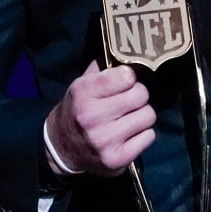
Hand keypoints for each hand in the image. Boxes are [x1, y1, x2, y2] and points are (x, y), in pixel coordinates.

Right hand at [44, 60, 155, 176]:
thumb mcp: (82, 84)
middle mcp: (92, 117)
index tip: (123, 83)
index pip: (127, 76)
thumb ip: (103, 68)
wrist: (61, 148)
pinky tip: (129, 134)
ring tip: (128, 118)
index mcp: (83, 92)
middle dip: (138, 96)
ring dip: (142, 116)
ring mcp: (105, 140)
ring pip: (148, 116)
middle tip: (128, 102)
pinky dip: (143, 135)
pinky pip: (149, 137)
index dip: (128, 78)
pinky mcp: (117, 159)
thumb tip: (130, 52)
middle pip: (141, 95)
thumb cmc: (77, 110)